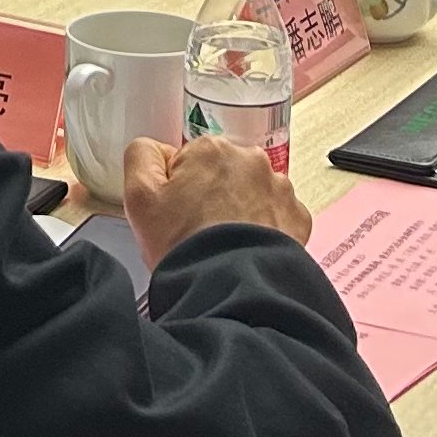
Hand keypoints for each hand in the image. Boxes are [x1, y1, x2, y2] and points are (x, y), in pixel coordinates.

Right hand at [121, 134, 311, 262]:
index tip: (176, 214)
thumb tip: (154, 149)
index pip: (187, 161)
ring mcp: (278, 187)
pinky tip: (247, 249)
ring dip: (240, 211)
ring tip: (224, 244)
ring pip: (251, 192)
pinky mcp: (297, 216)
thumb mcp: (140, 197)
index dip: (178, 190)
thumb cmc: (186, 245)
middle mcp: (249, 160)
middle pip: (222, 173)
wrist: (231, 287)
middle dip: (211, 196)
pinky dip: (264, 229)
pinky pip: (276, 215)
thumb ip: (141, 157)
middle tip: (198, 231)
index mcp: (209, 149)